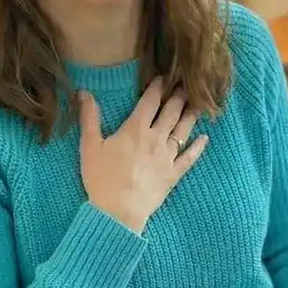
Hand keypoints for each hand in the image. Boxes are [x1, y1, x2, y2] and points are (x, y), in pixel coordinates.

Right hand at [79, 78, 207, 234]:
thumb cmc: (101, 178)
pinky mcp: (173, 174)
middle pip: (171, 112)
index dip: (157, 87)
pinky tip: (205, 138)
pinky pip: (190, 157)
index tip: (163, 77)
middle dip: (178, 96)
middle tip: (185, 84)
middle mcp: (156, 138)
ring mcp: (167, 156)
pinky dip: (198, 146)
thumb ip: (89, 117)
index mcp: (136, 129)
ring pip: (183, 130)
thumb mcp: (89, 146)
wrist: (119, 211)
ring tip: (197, 103)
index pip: (150, 101)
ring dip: (191, 114)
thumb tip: (83, 92)